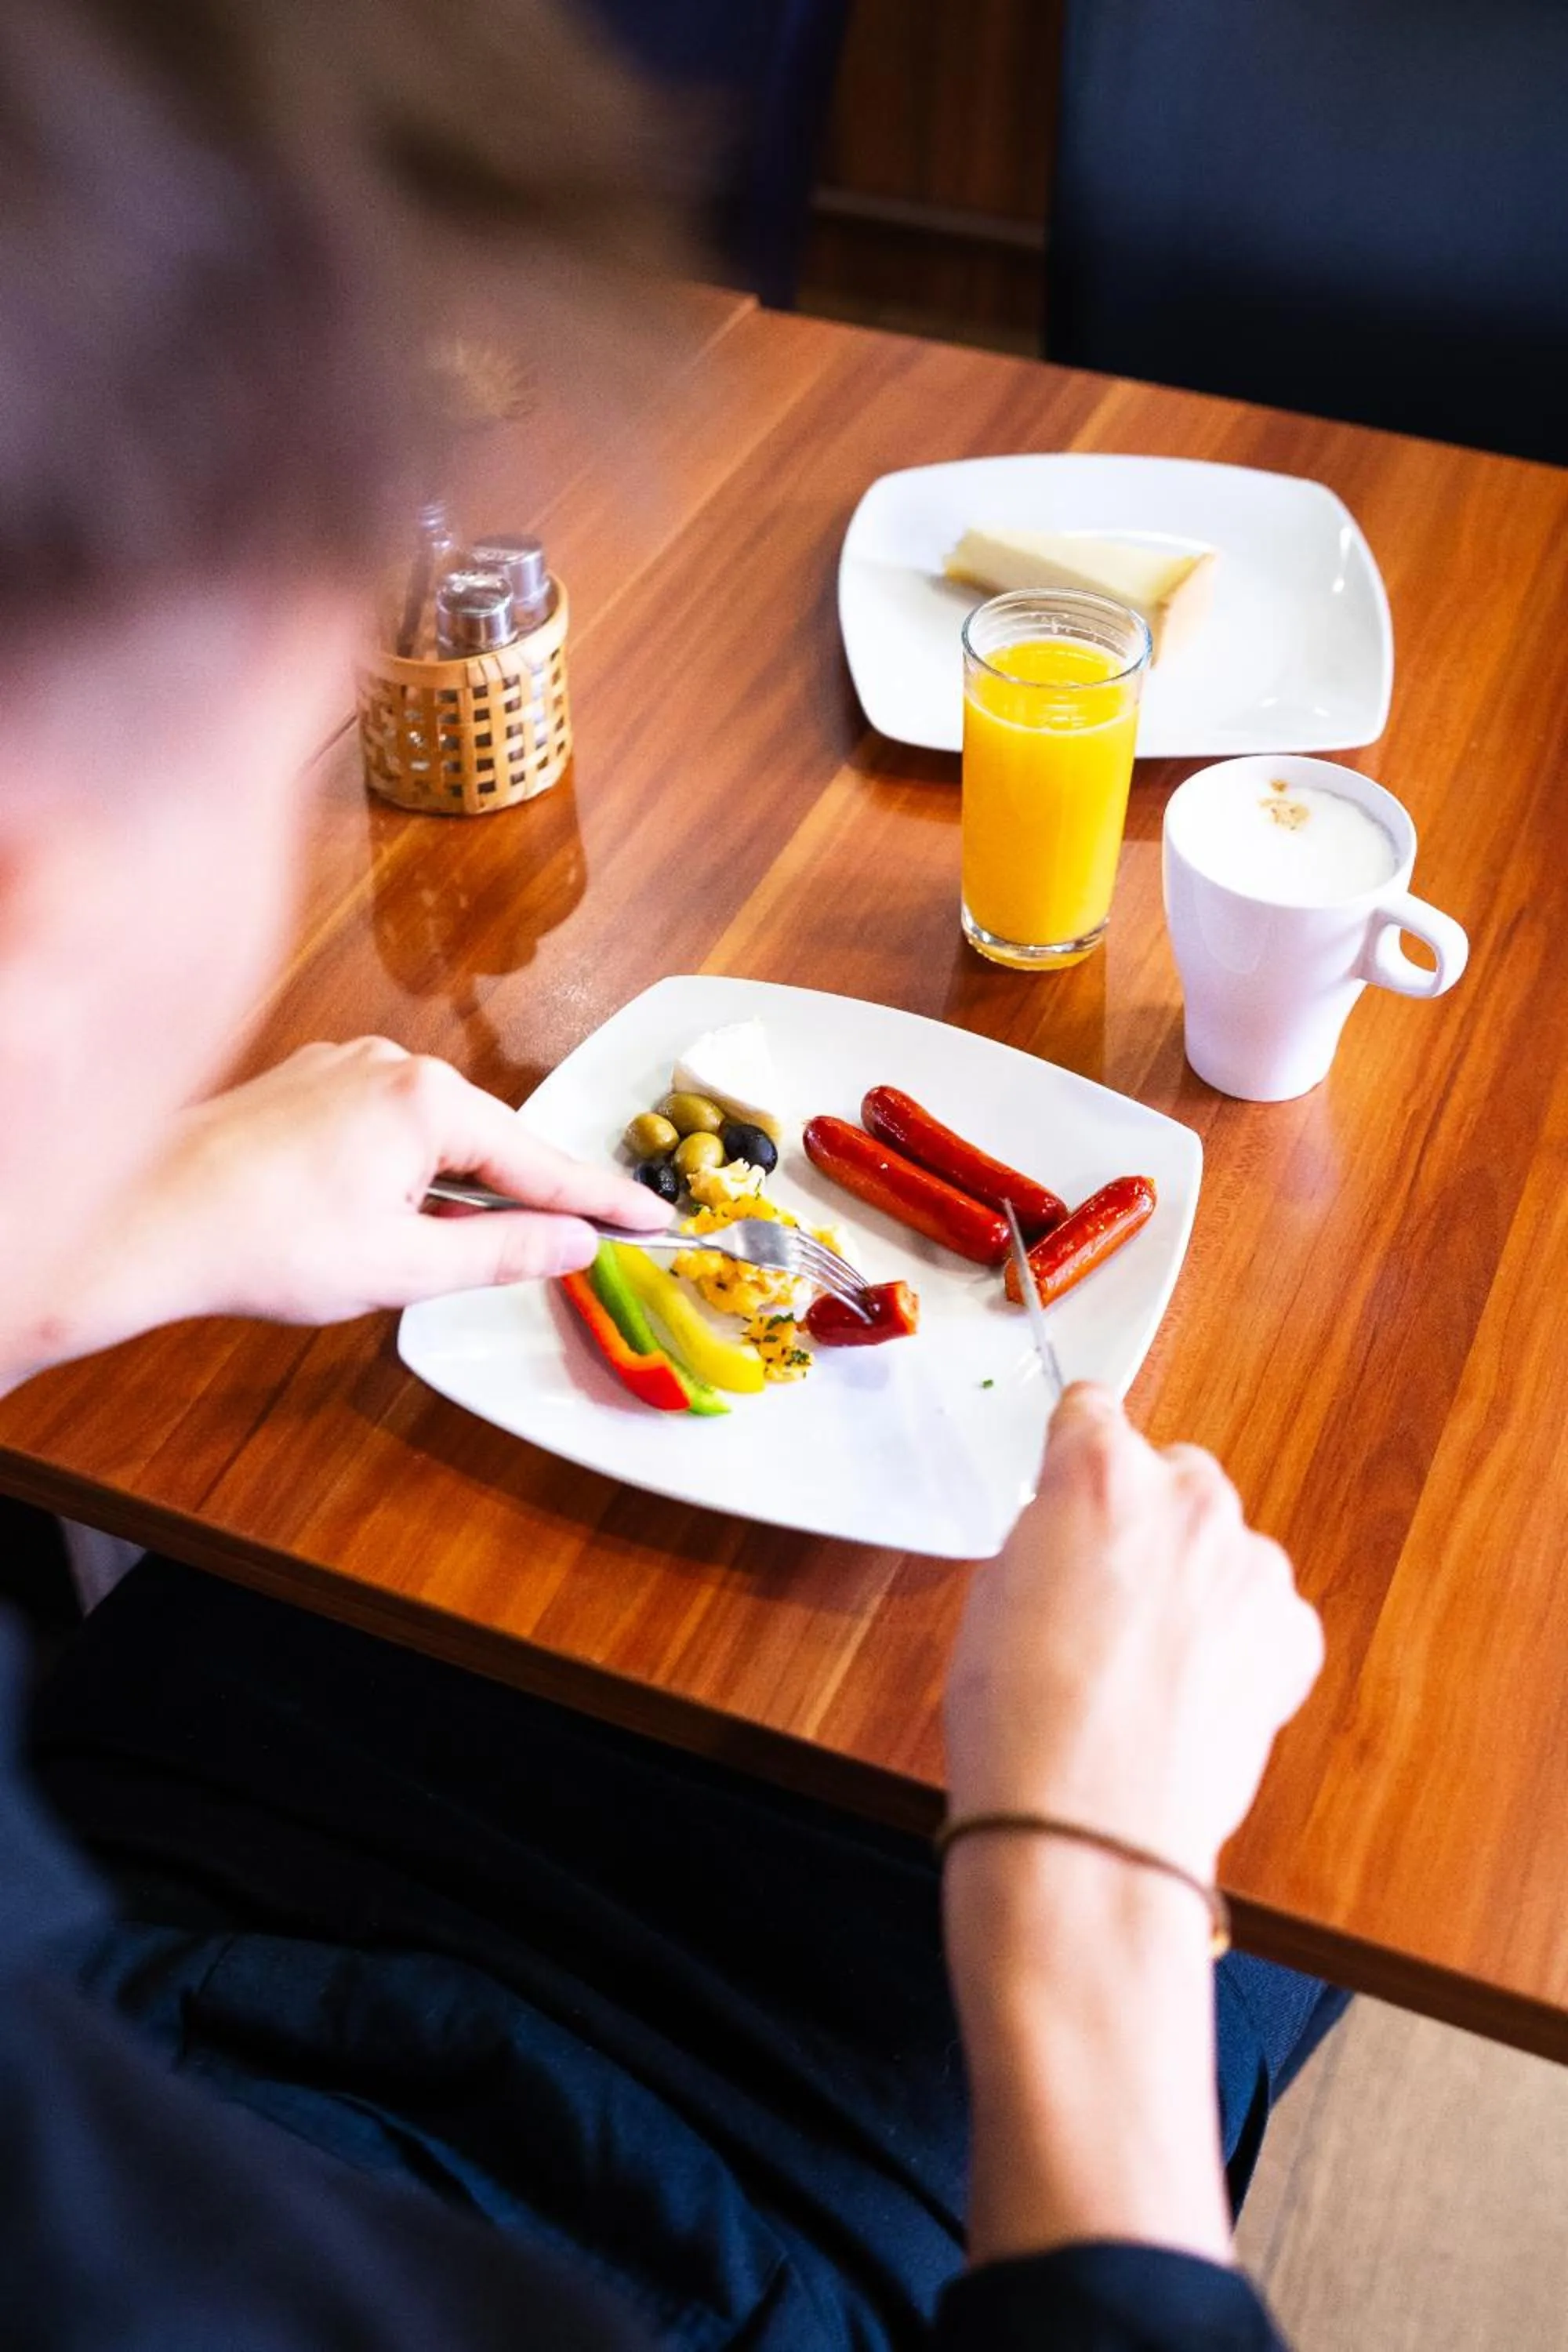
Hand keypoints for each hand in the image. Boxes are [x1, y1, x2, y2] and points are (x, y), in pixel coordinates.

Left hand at [34, 1039, 668, 1363]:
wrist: (141, 1219)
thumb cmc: (263, 1242)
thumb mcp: (404, 1265)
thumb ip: (502, 1250)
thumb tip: (571, 1243)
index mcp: (426, 1099)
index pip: (541, 1161)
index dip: (601, 1201)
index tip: (654, 1216)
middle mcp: (389, 1063)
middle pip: (487, 1141)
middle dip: (517, 1195)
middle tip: (560, 1246)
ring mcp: (341, 1067)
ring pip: (432, 1133)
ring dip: (450, 1186)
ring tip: (431, 1247)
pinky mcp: (303, 1083)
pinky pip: (383, 1122)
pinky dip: (403, 1166)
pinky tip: (380, 1213)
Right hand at [944, 1383, 1322, 1883]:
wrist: (1091, 1826)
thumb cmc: (1022, 1722)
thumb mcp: (993, 1595)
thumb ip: (1047, 1538)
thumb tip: (1072, 1542)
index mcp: (1098, 1475)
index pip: (1093, 1411)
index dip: (1075, 1449)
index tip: (1075, 1470)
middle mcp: (1186, 1500)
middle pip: (1171, 1474)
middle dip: (1143, 1521)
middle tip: (1101, 1596)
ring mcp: (1250, 1564)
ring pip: (1221, 1546)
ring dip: (1193, 1582)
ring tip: (1144, 1664)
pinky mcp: (1291, 1631)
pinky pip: (1262, 1612)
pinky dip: (1235, 1642)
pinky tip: (1188, 1694)